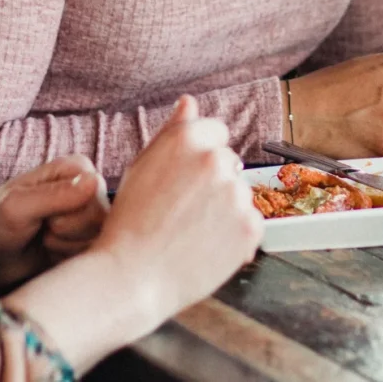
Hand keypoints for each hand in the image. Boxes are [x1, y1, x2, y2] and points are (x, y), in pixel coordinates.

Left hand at [0, 155, 107, 292]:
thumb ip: (55, 194)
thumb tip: (94, 181)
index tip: (44, 215)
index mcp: (75, 169)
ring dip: (67, 246)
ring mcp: (88, 216)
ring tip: (43, 241)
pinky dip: (69, 259)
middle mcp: (87, 189)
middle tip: (42, 229)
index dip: (71, 210)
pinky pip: (94, 254)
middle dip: (68, 231)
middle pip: (99, 216)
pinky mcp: (86, 241)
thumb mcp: (18, 206)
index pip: (96, 189)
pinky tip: (52, 254)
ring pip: (99, 237)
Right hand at [92, 96, 262, 323]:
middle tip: (184, 211)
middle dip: (213, 182)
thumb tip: (189, 102)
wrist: (131, 279)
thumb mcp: (143, 166)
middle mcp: (215, 159)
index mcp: (188, 139)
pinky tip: (207, 246)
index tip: (185, 180)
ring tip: (192, 232)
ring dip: (226, 208)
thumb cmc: (130, 223)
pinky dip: (236, 234)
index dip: (199, 157)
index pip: (216, 132)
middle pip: (229, 162)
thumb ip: (172, 131)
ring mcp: (235, 193)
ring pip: (240, 193)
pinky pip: (252, 222)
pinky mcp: (250, 226)